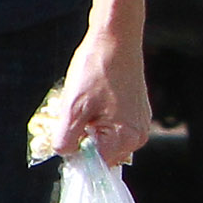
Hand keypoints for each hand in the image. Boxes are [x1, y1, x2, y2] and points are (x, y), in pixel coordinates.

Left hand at [42, 21, 153, 167]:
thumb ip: (67, 140)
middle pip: (101, 153)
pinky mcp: (136, 109)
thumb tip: (66, 156)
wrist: (115, 36)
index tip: (63, 138)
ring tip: (80, 102)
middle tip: (70, 115)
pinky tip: (90, 97)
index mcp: (126, 138)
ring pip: (104, 137)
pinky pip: (111, 124)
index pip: (96, 165)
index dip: (76, 155)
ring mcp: (139, 121)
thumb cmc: (96, 69)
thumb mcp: (72, 108)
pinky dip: (96, 116)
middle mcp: (138, 134)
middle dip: (82, 140)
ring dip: (87, 127)